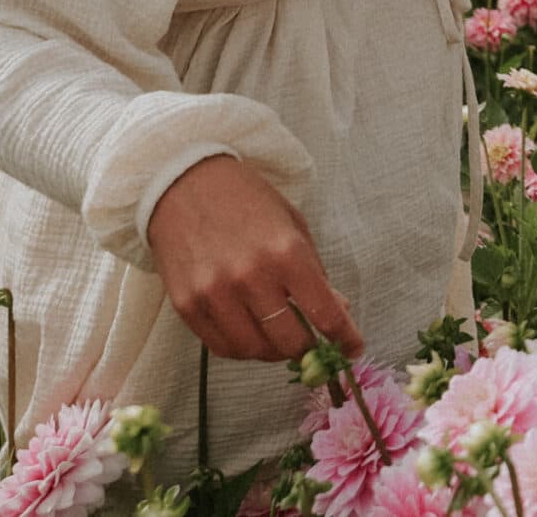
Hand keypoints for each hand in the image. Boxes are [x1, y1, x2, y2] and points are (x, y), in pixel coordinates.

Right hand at [147, 155, 362, 362]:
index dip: (344, 338)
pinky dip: (242, 348)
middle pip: (289, 341)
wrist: (184, 184)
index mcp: (286, 252)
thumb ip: (315, 272)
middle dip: (308, 349)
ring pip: (254, 350)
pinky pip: (221, 346)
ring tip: (279, 338)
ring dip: (273, 352)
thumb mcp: (293, 226)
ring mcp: (215, 294)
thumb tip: (338, 310)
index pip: (324, 312)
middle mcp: (250, 276)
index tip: (353, 349)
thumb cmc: (246, 202)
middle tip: (313, 345)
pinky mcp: (186, 306)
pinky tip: (251, 334)